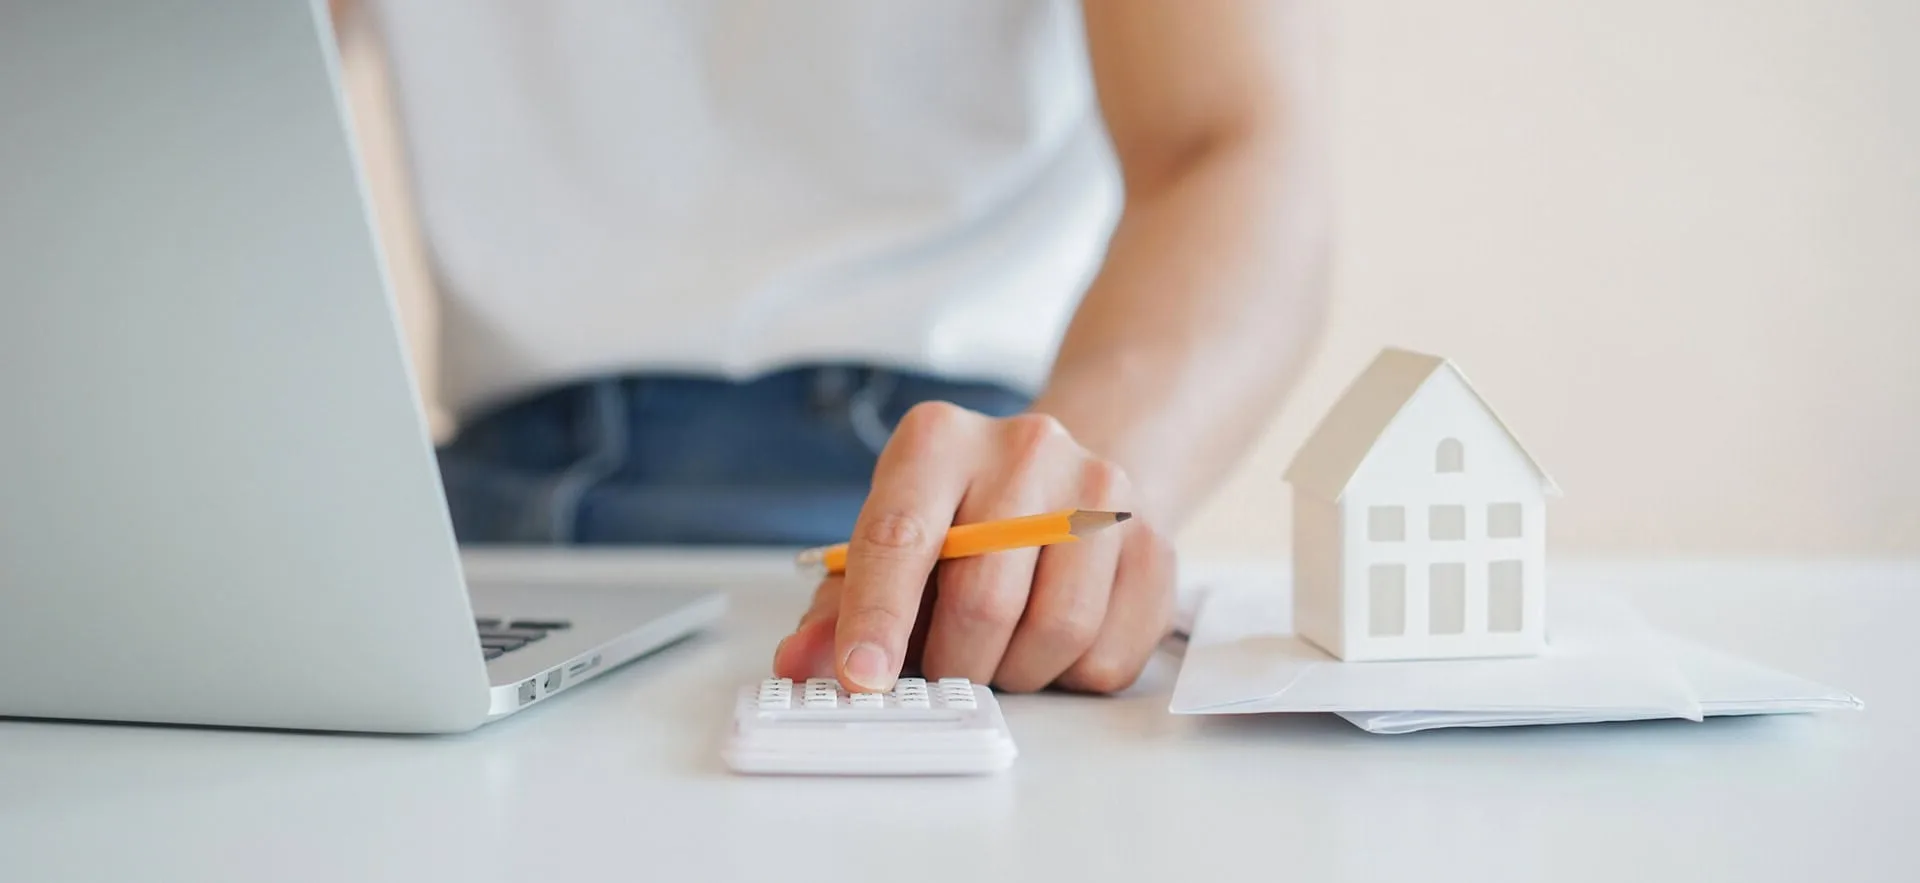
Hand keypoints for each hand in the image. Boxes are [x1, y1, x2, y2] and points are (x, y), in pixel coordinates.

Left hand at [771, 403, 1176, 693]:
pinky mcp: (1154, 542)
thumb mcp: (890, 539)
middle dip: (955, 662)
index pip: (900, 537)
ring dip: (1016, 673)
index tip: (863, 678)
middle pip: (983, 599)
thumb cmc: (961, 518)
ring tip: (1000, 651)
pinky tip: (1054, 643)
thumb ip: (841, 605)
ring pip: (1057, 632)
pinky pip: (1110, 654)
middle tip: (947, 665)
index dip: (878, 619)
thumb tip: (801, 663)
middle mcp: (1025, 448)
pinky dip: (1071, 676)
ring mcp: (1101, 491)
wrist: (1068, 478)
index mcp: (938, 440)